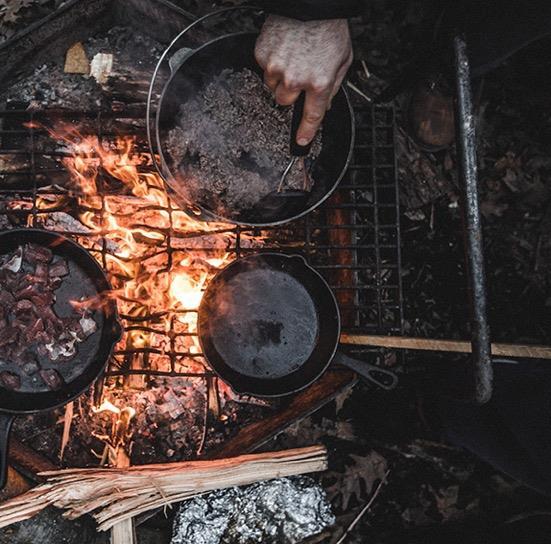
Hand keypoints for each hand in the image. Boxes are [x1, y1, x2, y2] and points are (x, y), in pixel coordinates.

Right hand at [255, 15, 352, 145]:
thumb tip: (325, 106)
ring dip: (280, 79)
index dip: (306, 132)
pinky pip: (264, 69)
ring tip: (291, 59)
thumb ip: (333, 87)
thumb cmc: (328, 28)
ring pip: (272, 87)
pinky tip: (283, 50)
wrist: (310, 4)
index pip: (311, 116)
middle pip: (285, 102)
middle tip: (298, 77)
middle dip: (291, 94)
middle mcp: (296, 79)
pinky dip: (271, 63)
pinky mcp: (262, 55)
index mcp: (319, 82)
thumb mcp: (343, 60)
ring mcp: (276, 68)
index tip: (301, 141)